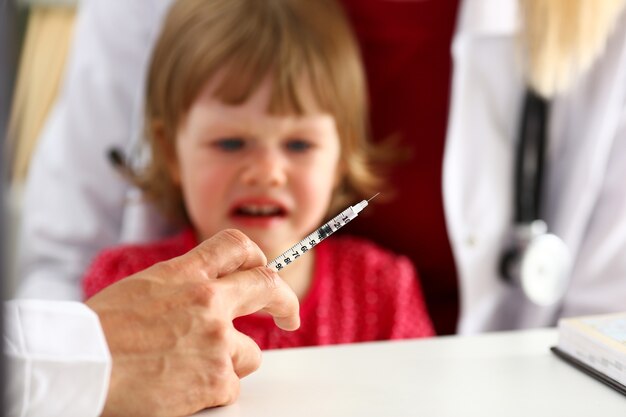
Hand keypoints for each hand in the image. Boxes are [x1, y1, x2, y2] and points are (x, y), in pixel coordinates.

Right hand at [86, 229, 299, 416]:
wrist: (79, 366)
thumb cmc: (99, 331)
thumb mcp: (144, 288)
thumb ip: (182, 286)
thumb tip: (205, 293)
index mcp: (186, 273)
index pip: (236, 246)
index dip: (255, 256)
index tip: (263, 270)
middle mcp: (209, 300)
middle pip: (268, 287)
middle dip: (285, 302)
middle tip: (288, 315)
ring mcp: (216, 339)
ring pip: (250, 353)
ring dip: (230, 362)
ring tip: (191, 369)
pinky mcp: (217, 379)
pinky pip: (230, 387)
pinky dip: (212, 391)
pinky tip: (183, 388)